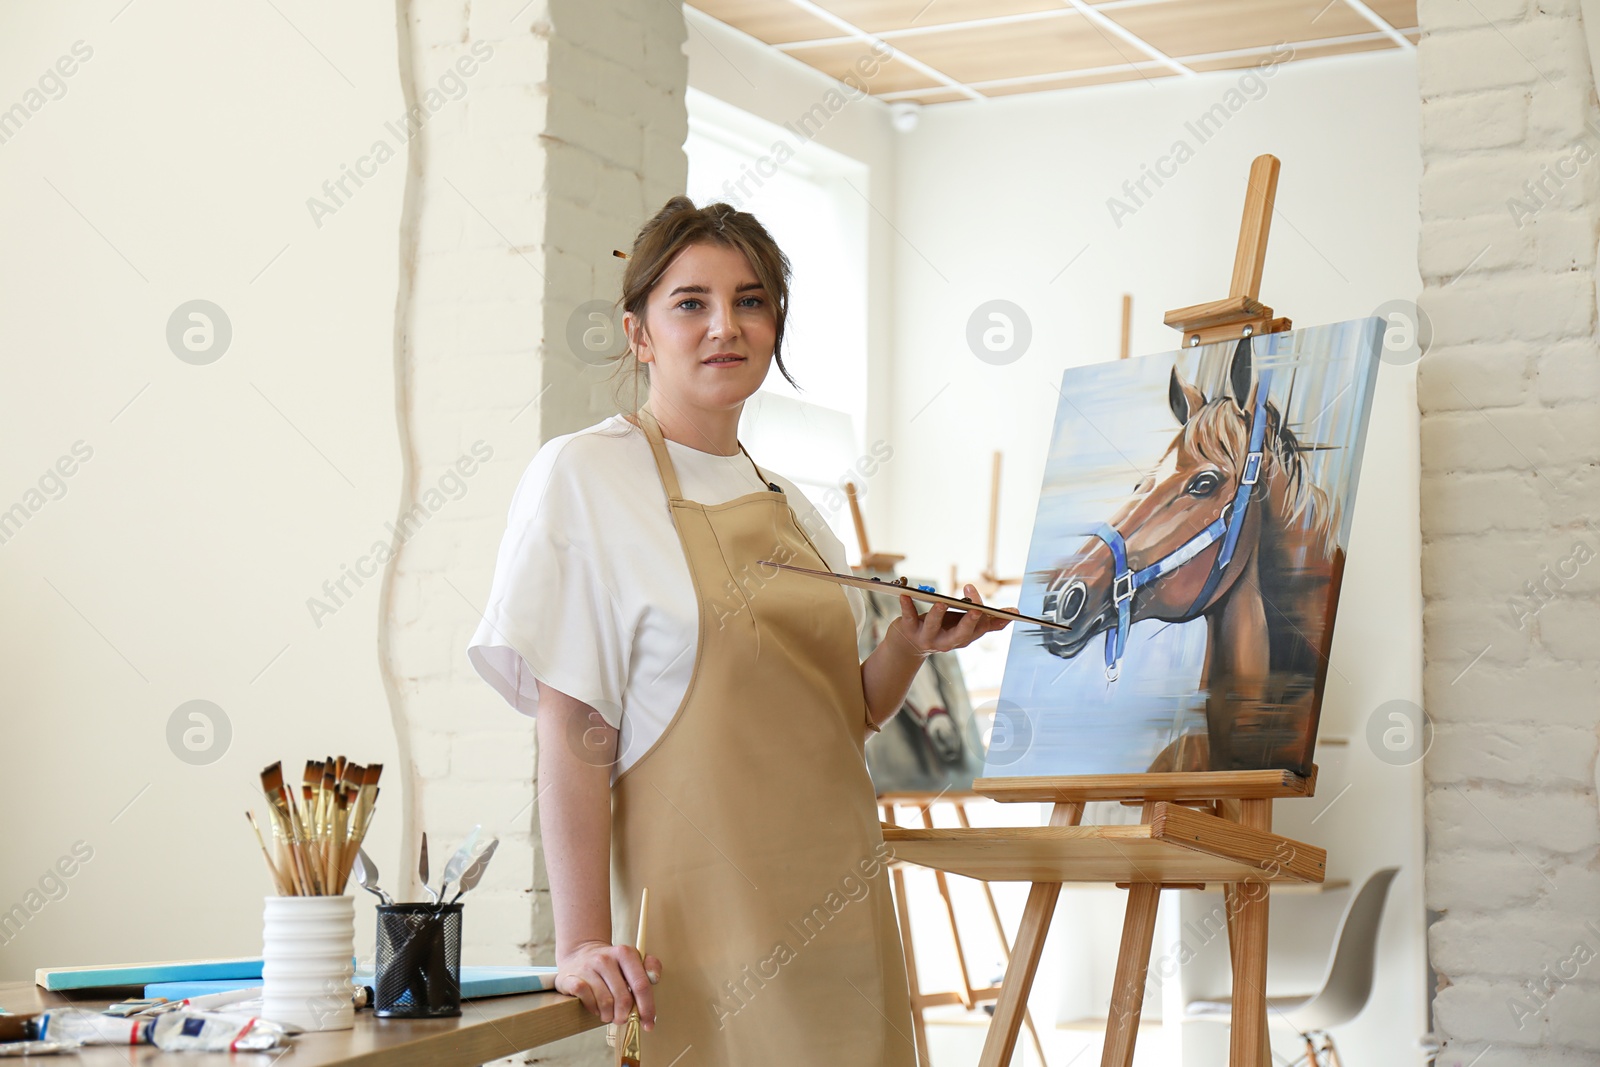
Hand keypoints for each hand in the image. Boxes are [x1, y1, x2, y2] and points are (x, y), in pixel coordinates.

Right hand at [555, 939, 662, 1029]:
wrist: (580, 953)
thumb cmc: (612, 964)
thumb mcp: (632, 960)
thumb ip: (650, 967)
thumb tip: (655, 978)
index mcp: (625, 953)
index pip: (641, 985)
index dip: (647, 1008)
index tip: (649, 1024)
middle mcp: (606, 958)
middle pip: (623, 999)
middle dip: (625, 1016)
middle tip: (622, 1019)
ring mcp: (588, 967)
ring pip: (605, 1002)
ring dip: (608, 1015)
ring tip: (608, 1014)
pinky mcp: (571, 977)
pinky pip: (587, 999)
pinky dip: (593, 1009)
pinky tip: (595, 1007)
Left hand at [893, 584, 1012, 657]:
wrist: (907, 646)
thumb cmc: (940, 629)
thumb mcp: (963, 626)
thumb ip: (985, 621)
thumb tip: (1014, 614)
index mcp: (963, 637)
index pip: (981, 628)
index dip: (994, 618)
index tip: (1010, 610)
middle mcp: (947, 641)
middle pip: (962, 634)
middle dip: (970, 622)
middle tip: (977, 609)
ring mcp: (928, 637)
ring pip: (934, 627)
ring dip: (938, 615)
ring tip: (942, 602)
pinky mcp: (909, 630)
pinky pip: (908, 617)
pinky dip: (907, 606)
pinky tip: (905, 594)